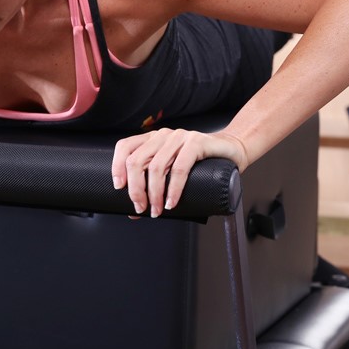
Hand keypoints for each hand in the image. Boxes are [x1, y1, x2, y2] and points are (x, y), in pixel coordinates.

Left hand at [111, 129, 247, 217]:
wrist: (231, 150)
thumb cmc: (201, 165)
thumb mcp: (172, 171)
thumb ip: (155, 186)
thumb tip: (133, 212)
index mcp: (152, 139)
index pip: (125, 147)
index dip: (117, 167)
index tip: (118, 188)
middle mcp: (163, 135)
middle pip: (137, 161)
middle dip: (135, 189)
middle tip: (141, 208)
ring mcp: (180, 137)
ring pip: (156, 167)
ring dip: (154, 194)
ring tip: (157, 210)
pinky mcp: (196, 143)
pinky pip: (179, 168)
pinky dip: (173, 189)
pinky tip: (171, 202)